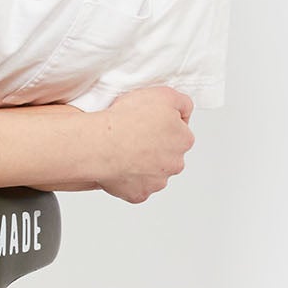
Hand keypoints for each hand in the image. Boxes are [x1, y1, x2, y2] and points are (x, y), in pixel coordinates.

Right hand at [91, 85, 194, 203]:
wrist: (102, 144)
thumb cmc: (128, 120)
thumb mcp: (165, 94)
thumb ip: (183, 103)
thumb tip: (185, 111)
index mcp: (184, 140)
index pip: (180, 132)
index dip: (163, 124)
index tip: (149, 121)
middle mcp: (175, 164)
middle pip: (168, 154)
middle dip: (155, 146)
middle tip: (135, 135)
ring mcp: (157, 182)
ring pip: (152, 172)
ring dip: (142, 163)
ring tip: (124, 150)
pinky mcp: (139, 193)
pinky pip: (135, 186)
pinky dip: (128, 179)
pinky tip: (118, 165)